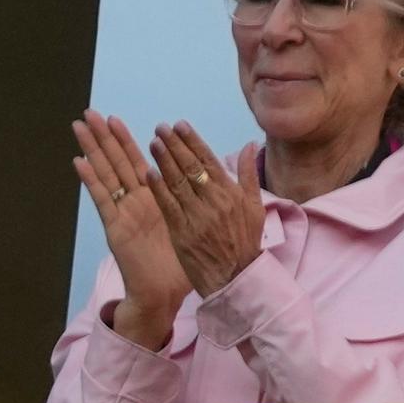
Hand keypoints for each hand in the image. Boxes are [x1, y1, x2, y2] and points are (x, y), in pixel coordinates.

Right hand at [71, 113, 190, 347]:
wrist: (165, 293)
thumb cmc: (180, 263)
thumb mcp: (196, 224)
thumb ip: (203, 197)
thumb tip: (219, 176)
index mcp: (153, 199)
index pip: (137, 161)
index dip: (126, 140)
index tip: (116, 119)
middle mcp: (134, 201)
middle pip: (116, 161)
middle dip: (104, 137)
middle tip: (90, 112)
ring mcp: (122, 212)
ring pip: (105, 173)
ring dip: (92, 149)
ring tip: (80, 126)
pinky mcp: (115, 226)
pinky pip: (102, 199)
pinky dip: (90, 180)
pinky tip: (79, 162)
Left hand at [145, 124, 268, 298]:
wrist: (236, 277)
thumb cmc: (245, 242)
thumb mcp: (255, 207)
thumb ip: (249, 175)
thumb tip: (250, 144)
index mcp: (231, 193)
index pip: (209, 160)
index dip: (192, 141)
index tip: (179, 124)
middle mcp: (214, 201)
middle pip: (191, 167)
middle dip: (175, 145)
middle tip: (160, 127)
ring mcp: (198, 217)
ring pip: (178, 183)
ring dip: (164, 161)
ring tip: (153, 142)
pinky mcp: (183, 232)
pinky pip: (169, 206)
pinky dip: (159, 188)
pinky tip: (148, 173)